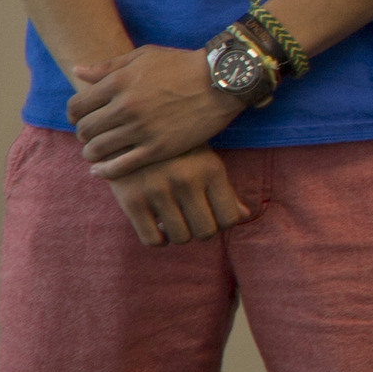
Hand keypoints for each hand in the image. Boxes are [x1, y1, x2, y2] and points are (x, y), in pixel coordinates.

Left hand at [68, 44, 246, 177]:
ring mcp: (142, 129)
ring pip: (98, 149)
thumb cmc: (183, 64)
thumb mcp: (144, 56)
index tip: (81, 119)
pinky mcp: (159, 148)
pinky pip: (121, 166)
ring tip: (97, 153)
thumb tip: (77, 72)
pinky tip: (101, 171)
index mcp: (119, 82)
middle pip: (85, 129)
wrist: (222, 81)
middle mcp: (126, 106)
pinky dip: (105, 171)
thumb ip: (109, 66)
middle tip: (92, 136)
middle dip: (83, 134)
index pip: (77, 106)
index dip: (74, 115)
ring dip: (92, 153)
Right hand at [107, 148, 253, 245]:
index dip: (222, 223)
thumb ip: (224, 189)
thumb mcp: (205, 160)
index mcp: (211, 169)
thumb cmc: (175, 150)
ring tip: (173, 219)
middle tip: (191, 219)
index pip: (230, 218)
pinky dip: (158, 240)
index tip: (211, 215)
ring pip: (180, 238)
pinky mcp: (131, 200)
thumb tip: (244, 216)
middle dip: (200, 230)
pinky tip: (156, 225)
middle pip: (206, 232)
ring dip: (178, 234)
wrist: (128, 132)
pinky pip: (152, 240)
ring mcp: (158, 190)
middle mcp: (187, 180)